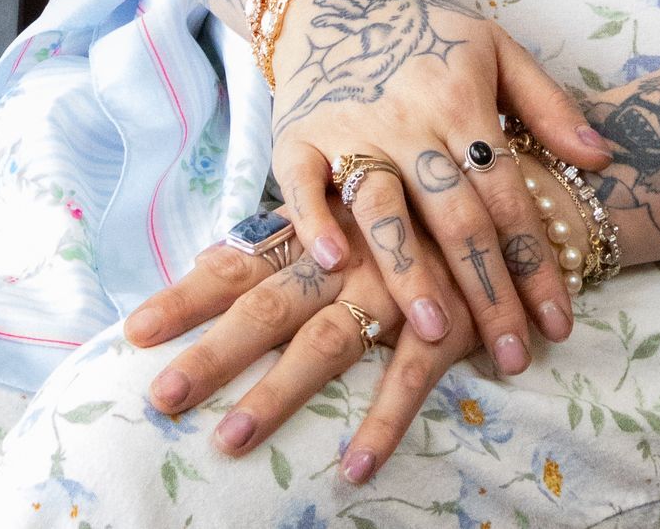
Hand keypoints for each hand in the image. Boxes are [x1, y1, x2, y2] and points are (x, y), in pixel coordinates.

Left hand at [125, 193, 487, 488]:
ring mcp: (399, 286)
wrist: (526, 191)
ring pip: (328, 342)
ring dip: (278, 395)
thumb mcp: (360, 201)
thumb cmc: (431, 202)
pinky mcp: (449, 320)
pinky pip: (411, 379)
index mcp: (324, 226)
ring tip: (229, 440)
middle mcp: (351, 253)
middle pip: (268, 304)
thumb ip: (296, 229)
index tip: (133, 330)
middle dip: (213, 351)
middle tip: (159, 396)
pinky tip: (353, 469)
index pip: (242, 258)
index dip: (189, 294)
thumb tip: (217, 255)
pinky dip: (384, 424)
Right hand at [265, 0, 609, 374]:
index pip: (508, 193)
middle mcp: (409, 118)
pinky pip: (304, 187)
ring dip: (411, 272)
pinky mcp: (296, 137)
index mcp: (462, 98)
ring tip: (438, 335)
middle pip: (456, 215)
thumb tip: (603, 160)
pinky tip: (337, 268)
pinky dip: (317, 225)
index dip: (536, 260)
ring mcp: (350, 128)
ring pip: (384, 208)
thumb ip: (549, 104)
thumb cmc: (428, 32)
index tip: (559, 322)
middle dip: (488, 291)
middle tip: (512, 356)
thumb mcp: (498, 48)